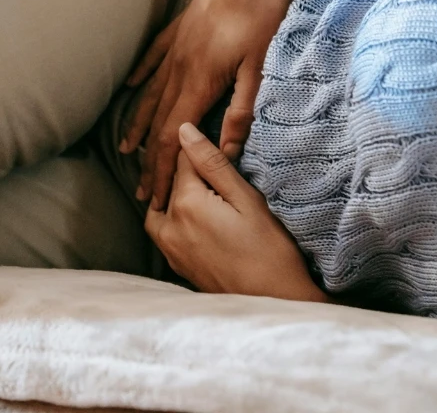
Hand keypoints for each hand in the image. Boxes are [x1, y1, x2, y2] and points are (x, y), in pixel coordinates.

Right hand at [119, 0, 302, 209]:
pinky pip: (153, 58)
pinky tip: (130, 88)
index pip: (172, 137)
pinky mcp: (182, 28)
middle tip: (140, 192)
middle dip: (148, 160)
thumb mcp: (260, 63)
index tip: (153, 198)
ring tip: (126, 149)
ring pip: (150, 93)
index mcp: (200, 79)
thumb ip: (241, 108)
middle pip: (157, 122)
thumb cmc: (263, 9)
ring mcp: (177, 45)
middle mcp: (180, 66)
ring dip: (138, 124)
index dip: (160, 170)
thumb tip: (226, 148)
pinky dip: (141, 78)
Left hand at [144, 123, 327, 301]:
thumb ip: (212, 164)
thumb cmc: (270, 251)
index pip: (182, 159)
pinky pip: (164, 232)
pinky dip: (173, 219)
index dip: (199, 147)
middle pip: (170, 183)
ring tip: (203, 192)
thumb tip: (184, 130)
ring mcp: (170, 249)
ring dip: (176, 195)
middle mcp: (169, 225)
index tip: (214, 145)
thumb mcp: (248, 199)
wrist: (275, 305)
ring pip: (161, 208)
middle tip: (215, 169)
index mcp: (186, 203)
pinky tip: (196, 218)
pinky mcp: (177, 266)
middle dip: (188, 171)